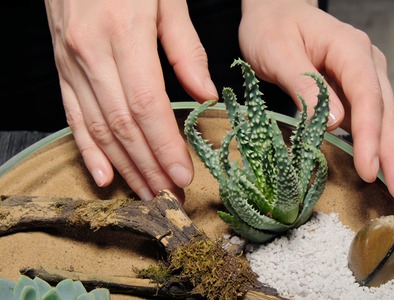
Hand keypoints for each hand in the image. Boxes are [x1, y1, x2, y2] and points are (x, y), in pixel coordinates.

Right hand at [44, 0, 217, 200]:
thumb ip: (185, 48)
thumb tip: (205, 93)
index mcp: (124, 33)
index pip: (148, 106)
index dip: (165, 145)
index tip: (183, 175)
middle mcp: (92, 54)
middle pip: (124, 125)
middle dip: (149, 165)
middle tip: (170, 194)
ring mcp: (72, 63)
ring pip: (100, 128)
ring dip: (125, 166)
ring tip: (146, 193)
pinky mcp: (62, 68)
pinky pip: (73, 117)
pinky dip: (88, 150)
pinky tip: (104, 176)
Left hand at [239, 0, 393, 204]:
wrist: (275, 10)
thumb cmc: (272, 28)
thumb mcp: (278, 53)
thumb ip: (305, 86)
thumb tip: (335, 123)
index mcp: (348, 50)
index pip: (366, 96)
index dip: (370, 136)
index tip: (370, 170)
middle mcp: (365, 64)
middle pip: (385, 114)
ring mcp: (365, 79)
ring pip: (388, 122)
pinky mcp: (357, 92)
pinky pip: (378, 123)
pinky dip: (393, 149)